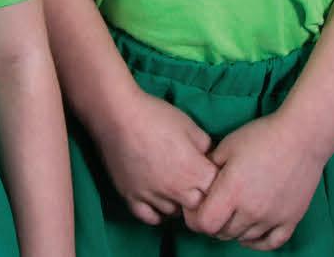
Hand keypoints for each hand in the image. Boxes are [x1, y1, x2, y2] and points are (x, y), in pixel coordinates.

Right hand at [86, 82, 216, 227]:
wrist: (118, 115)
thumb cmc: (156, 116)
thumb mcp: (189, 124)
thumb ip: (206, 145)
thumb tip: (209, 157)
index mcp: (193, 171)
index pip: (216, 190)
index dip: (214, 181)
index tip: (207, 171)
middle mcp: (176, 190)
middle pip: (197, 207)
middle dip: (198, 195)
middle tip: (192, 180)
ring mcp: (152, 196)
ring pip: (174, 213)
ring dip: (177, 203)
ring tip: (173, 187)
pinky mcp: (131, 197)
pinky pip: (149, 218)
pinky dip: (156, 213)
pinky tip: (157, 200)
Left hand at [189, 112, 326, 249]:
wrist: (301, 137)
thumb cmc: (262, 136)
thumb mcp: (227, 145)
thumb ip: (209, 167)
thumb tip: (198, 181)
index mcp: (232, 191)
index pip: (205, 223)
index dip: (197, 218)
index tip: (198, 208)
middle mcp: (251, 210)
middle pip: (223, 233)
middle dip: (215, 223)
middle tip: (216, 209)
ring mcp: (272, 218)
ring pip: (244, 238)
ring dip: (235, 230)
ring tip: (234, 215)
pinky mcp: (290, 220)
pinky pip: (271, 243)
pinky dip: (258, 242)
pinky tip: (251, 234)